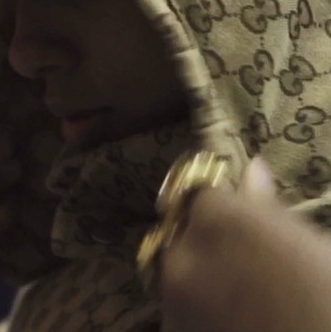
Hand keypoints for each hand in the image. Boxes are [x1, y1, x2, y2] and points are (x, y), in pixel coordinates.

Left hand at [160, 158, 330, 331]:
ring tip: (241, 301)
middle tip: (244, 267)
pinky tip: (232, 322)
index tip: (239, 219)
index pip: (202, 194)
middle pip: (184, 231)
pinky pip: (178, 310)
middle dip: (206, 240)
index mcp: (220, 218)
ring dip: (198, 276)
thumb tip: (253, 169)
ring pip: (177, 271)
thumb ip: (268, 206)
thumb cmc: (328, 299)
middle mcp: (183, 253)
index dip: (222, 206)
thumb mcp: (311, 248)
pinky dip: (196, 312)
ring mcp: (172, 300)